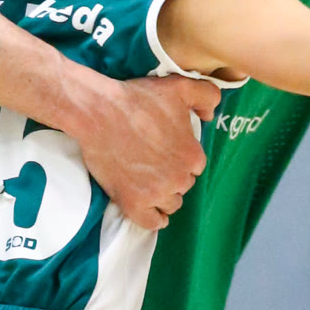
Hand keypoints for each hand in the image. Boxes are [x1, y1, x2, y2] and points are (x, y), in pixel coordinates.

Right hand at [76, 74, 218, 228]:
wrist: (98, 112)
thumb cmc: (137, 99)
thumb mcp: (180, 86)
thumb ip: (207, 96)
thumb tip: (211, 115)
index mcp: (192, 155)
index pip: (195, 166)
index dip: (181, 157)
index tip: (166, 149)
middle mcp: (178, 179)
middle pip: (183, 185)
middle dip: (173, 176)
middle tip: (153, 161)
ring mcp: (155, 194)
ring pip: (170, 204)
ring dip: (164, 196)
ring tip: (149, 181)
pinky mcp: (132, 203)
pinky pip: (152, 223)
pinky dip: (153, 218)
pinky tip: (150, 208)